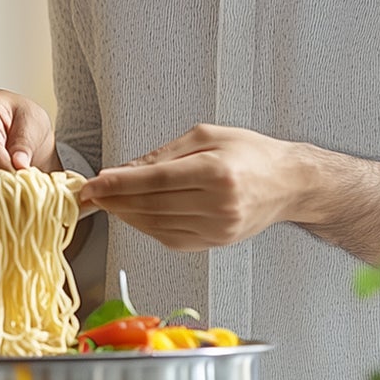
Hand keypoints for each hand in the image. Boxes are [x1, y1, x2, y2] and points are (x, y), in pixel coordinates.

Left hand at [77, 125, 310, 249]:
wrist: (288, 183)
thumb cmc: (250, 152)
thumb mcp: (207, 136)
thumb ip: (163, 155)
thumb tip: (124, 170)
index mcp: (217, 172)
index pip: (156, 181)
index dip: (120, 183)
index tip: (93, 183)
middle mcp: (218, 205)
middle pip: (152, 206)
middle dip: (115, 200)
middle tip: (90, 193)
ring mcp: (217, 229)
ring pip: (157, 226)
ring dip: (127, 215)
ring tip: (107, 202)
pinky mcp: (215, 243)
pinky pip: (171, 239)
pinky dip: (147, 227)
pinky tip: (134, 214)